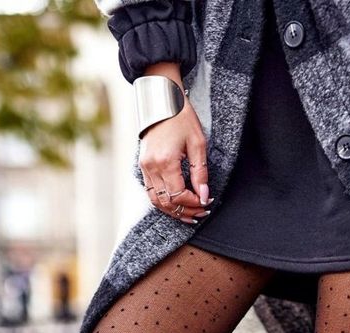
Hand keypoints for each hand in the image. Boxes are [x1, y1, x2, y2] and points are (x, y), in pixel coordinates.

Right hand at [138, 63, 210, 223]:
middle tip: (201, 213)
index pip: (178, 195)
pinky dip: (164, 201)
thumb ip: (200, 173)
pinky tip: (177, 203)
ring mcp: (144, 167)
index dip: (193, 203)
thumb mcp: (198, 144)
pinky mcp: (143, 166)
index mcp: (165, 161)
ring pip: (157, 201)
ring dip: (174, 210)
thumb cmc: (181, 117)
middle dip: (185, 211)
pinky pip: (151, 192)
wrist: (162, 101)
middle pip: (167, 202)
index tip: (206, 202)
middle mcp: (151, 167)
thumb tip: (203, 196)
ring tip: (190, 213)